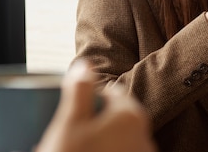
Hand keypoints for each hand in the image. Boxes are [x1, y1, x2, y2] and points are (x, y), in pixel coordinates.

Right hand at [36, 61, 155, 151]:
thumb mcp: (68, 124)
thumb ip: (79, 90)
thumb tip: (86, 64)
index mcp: (130, 116)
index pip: (108, 93)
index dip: (85, 100)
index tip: (68, 115)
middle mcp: (144, 137)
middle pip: (111, 120)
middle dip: (87, 128)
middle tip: (63, 140)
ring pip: (112, 144)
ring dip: (91, 146)